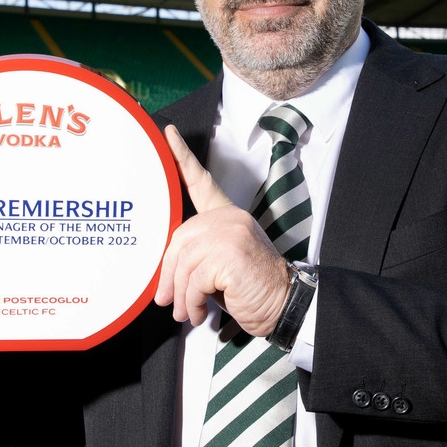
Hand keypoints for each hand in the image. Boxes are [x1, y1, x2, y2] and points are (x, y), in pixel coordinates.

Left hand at [155, 125, 290, 334]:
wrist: (284, 305)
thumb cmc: (251, 289)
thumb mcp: (219, 267)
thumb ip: (195, 257)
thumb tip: (162, 277)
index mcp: (227, 216)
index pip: (201, 182)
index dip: (181, 158)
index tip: (167, 135)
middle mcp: (229, 218)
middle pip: (179, 238)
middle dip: (168, 274)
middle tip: (166, 300)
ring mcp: (231, 232)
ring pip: (184, 262)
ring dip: (181, 294)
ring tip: (187, 311)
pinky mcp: (230, 252)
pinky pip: (194, 278)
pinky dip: (192, 301)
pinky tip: (199, 312)